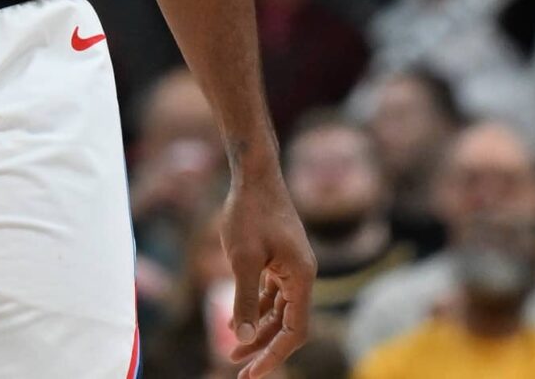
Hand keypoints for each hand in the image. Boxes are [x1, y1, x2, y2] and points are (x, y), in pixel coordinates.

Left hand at [218, 162, 315, 376]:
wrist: (254, 175)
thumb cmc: (249, 213)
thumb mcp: (242, 258)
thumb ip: (244, 299)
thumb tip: (240, 339)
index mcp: (302, 277)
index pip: (294, 331)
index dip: (274, 355)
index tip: (252, 374)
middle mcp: (302, 275)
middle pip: (287, 325)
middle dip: (264, 349)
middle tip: (239, 372)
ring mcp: (291, 268)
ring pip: (278, 312)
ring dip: (257, 332)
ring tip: (232, 354)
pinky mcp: (279, 260)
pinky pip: (270, 296)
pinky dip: (255, 311)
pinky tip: (234, 322)